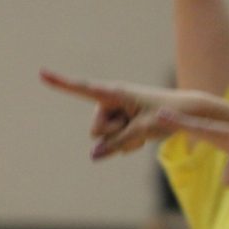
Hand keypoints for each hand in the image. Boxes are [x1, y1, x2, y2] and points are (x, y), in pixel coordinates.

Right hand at [40, 68, 175, 158]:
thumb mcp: (143, 131)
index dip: (61, 82)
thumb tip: (93, 156)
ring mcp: (116, 111)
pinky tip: (144, 133)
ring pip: (105, 139)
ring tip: (143, 128)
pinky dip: (129, 141)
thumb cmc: (167, 115)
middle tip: (138, 126)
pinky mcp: (122, 120)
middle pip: (95, 130)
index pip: (82, 89)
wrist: (187, 112)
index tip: (41, 72)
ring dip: (124, 140)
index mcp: (115, 93)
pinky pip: (114, 141)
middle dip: (114, 135)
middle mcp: (111, 100)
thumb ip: (118, 143)